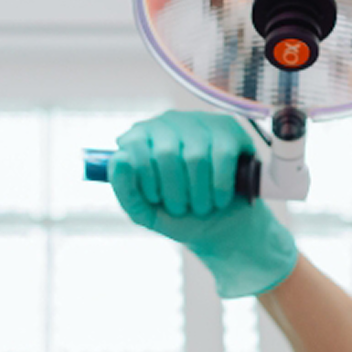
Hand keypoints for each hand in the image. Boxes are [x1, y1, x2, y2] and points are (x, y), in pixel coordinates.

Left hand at [109, 111, 298, 297]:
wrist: (223, 230)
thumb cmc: (181, 217)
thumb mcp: (145, 212)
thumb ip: (125, 190)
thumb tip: (120, 159)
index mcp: (142, 137)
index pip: (134, 147)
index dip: (146, 182)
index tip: (156, 198)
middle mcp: (168, 122)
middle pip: (167, 154)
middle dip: (175, 193)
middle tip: (182, 207)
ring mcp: (200, 122)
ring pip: (196, 157)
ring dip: (199, 195)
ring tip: (202, 206)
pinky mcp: (230, 130)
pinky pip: (223, 156)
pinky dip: (221, 187)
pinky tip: (221, 199)